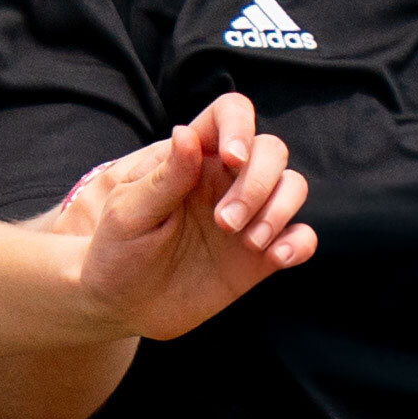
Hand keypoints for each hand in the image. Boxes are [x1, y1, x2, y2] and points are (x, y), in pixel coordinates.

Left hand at [51, 96, 317, 342]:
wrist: (122, 304)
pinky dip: (299, 243)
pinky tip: (277, 258)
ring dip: (279, 209)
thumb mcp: (129, 212)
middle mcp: (227, 180)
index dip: (240, 126)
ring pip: (293, 186)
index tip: (233, 158)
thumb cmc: (117, 249)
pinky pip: (301, 237)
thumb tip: (187, 133)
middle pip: (271, 150)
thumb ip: (164, 176)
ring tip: (248, 242)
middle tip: (224, 222)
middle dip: (256, 183)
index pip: (230, 114)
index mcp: (193, 158)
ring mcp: (248, 216)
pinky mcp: (261, 255)